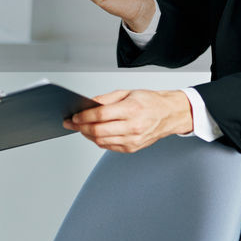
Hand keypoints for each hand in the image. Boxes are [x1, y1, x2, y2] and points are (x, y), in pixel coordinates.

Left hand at [63, 89, 193, 152]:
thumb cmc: (150, 102)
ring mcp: (133, 140)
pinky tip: (94, 134)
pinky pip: (109, 147)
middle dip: (80, 127)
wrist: (169, 114)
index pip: (100, 115)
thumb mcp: (127, 93)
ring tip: (80, 128)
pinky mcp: (132, 148)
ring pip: (101, 141)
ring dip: (87, 135)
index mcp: (131, 110)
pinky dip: (98, 140)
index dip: (83, 116)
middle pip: (98, 131)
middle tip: (71, 123)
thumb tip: (88, 104)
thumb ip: (105, 99)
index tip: (74, 116)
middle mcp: (133, 127)